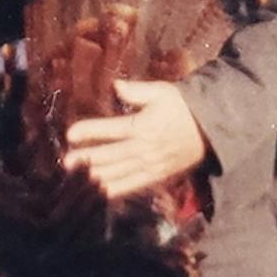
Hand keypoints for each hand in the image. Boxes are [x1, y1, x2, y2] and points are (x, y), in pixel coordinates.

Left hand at [65, 79, 209, 199]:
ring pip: (119, 172)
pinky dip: (117, 189)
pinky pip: (134, 184)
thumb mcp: (163, 91)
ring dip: (96, 175)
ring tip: (76, 176)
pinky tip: (101, 191)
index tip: (70, 133)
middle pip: (111, 155)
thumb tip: (116, 86)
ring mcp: (151, 165)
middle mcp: (145, 148)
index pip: (112, 129)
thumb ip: (138, 90)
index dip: (90, 131)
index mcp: (144, 126)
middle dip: (86, 158)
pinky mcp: (158, 176)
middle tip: (65, 161)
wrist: (210, 129)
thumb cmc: (183, 106)